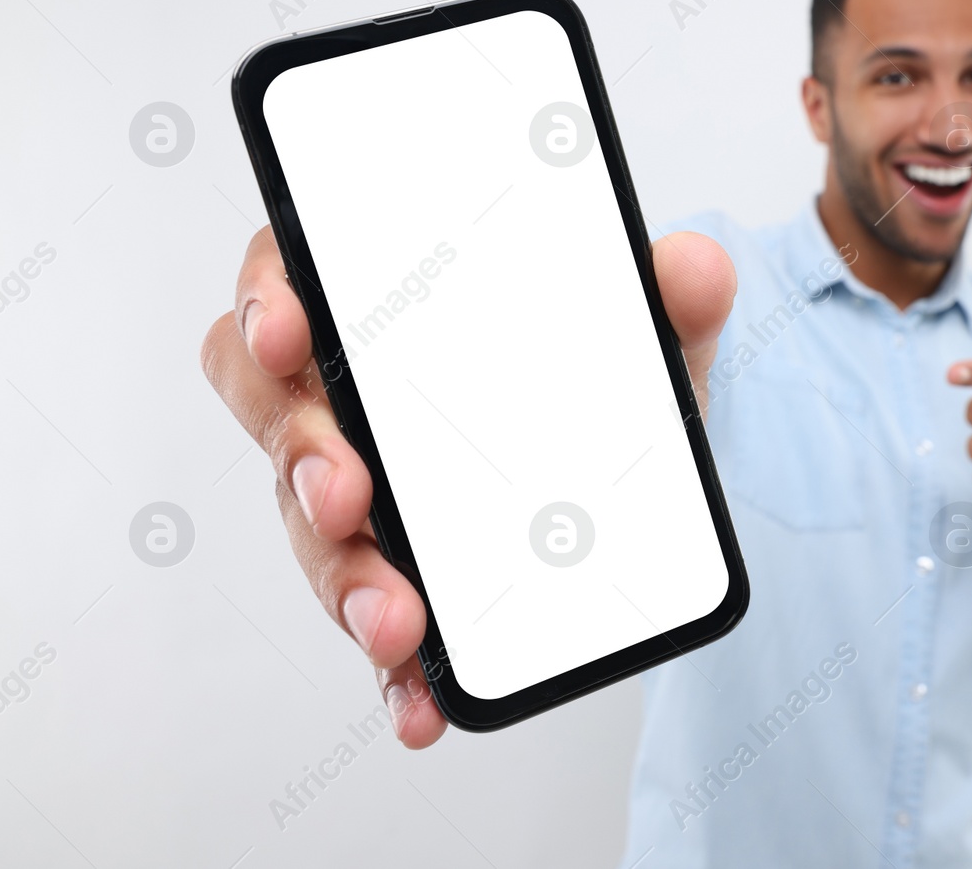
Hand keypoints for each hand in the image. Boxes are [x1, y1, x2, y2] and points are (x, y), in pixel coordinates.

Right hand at [201, 226, 735, 746]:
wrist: (632, 473)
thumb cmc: (600, 378)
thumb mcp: (645, 333)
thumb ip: (673, 293)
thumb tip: (701, 267)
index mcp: (388, 311)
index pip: (292, 278)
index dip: (270, 297)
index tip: (289, 329)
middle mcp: (351, 400)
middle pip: (277, 411)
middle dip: (300, 454)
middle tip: (346, 493)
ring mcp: (362, 494)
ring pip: (313, 531)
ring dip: (344, 578)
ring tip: (398, 619)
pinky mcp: (396, 578)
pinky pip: (377, 623)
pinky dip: (396, 672)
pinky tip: (424, 704)